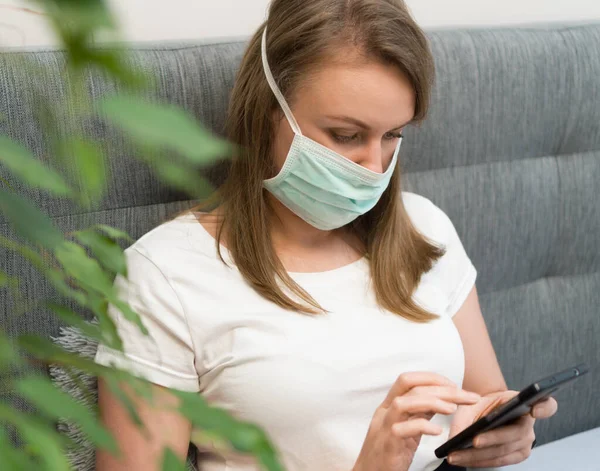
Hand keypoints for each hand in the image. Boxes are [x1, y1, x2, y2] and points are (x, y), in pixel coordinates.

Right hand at [352, 372, 480, 470]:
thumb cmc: (389, 453)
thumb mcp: (406, 428)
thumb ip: (420, 413)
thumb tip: (440, 398)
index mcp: (389, 405)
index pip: (408, 380)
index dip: (432, 378)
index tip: (454, 386)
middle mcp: (385, 412)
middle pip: (412, 388)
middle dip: (443, 389)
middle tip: (467, 396)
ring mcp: (384, 427)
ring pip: (403, 403)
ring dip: (432, 402)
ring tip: (453, 409)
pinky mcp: (387, 445)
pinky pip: (402, 430)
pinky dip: (422, 427)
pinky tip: (437, 432)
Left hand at [447, 390, 557, 467]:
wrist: (485, 411)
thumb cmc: (483, 405)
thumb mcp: (472, 404)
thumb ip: (465, 416)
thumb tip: (454, 436)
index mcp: (524, 403)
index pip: (546, 405)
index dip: (543, 408)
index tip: (534, 410)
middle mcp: (529, 424)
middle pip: (515, 434)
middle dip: (492, 439)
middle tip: (473, 441)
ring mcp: (525, 442)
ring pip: (504, 451)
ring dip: (478, 456)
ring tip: (456, 455)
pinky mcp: (517, 455)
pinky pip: (499, 461)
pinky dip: (480, 461)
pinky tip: (463, 460)